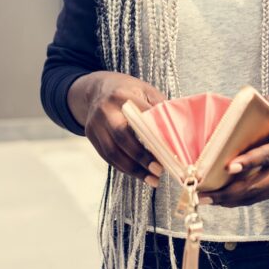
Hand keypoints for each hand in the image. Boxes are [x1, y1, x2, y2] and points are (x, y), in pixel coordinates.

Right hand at [72, 71, 167, 186]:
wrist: (97, 89)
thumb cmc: (128, 91)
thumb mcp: (145, 91)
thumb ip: (159, 108)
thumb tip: (177, 132)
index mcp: (122, 96)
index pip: (140, 118)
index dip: (154, 137)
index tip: (169, 153)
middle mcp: (106, 110)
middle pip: (122, 136)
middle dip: (141, 156)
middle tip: (159, 170)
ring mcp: (95, 123)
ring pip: (112, 152)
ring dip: (133, 169)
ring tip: (152, 179)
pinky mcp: (91, 135)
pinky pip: (107, 156)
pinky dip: (124, 168)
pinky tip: (138, 174)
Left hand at [201, 95, 268, 207]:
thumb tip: (250, 98)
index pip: (268, 156)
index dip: (249, 162)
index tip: (229, 166)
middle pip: (256, 185)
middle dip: (228, 191)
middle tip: (203, 192)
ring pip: (254, 196)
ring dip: (229, 200)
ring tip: (205, 199)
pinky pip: (257, 198)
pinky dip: (238, 201)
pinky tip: (221, 201)